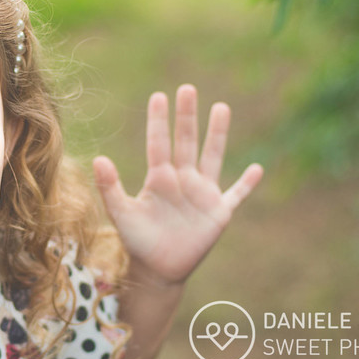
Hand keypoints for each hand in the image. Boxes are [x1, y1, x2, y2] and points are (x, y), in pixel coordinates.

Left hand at [93, 85, 262, 285]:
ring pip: (213, 157)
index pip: (159, 143)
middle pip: (186, 142)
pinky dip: (247, 184)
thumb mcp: (122, 214)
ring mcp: (202, 194)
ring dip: (217, 134)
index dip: (159, 121)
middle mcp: (182, 180)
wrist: (157, 270)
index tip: (159, 96)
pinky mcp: (219, 213)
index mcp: (159, 179)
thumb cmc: (137, 241)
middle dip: (187, 117)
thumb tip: (99, 158)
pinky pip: (237, 195)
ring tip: (221, 107)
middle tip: (187, 89)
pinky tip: (258, 169)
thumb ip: (110, 187)